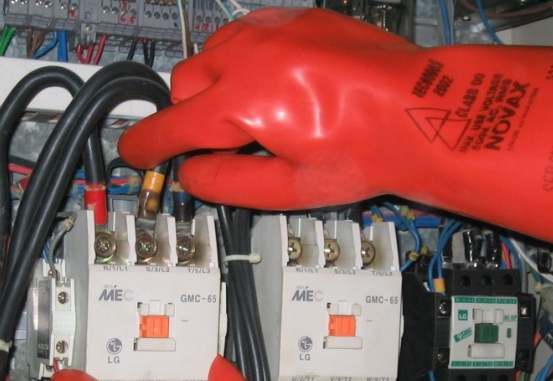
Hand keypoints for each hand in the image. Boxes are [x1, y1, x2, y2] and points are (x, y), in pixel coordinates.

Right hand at [118, 7, 552, 268]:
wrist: (418, 112)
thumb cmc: (367, 151)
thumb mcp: (290, 190)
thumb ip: (229, 184)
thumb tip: (192, 175)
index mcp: (243, 102)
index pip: (171, 128)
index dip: (146, 147)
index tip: (134, 156)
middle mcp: (250, 55)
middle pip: (185, 85)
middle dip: (188, 118)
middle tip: (212, 147)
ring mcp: (274, 30)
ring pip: (213, 55)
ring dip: (215, 88)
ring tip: (253, 120)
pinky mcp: (296, 19)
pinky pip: (247, 37)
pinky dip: (244, 64)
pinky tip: (274, 89)